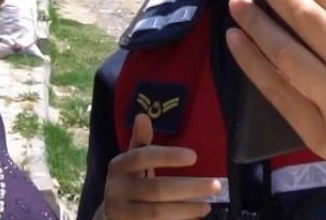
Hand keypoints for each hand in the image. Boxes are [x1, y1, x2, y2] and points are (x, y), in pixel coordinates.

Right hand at [98, 113, 220, 219]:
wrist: (110, 216)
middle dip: (189, 188)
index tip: (194, 157)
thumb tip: (143, 116)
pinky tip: (193, 218)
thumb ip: (140, 142)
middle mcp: (116, 189)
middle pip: (156, 189)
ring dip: (186, 210)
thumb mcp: (131, 163)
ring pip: (156, 212)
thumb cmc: (128, 184)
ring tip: (207, 205)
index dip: (168, 156)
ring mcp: (120, 212)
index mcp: (119, 166)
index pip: (143, 157)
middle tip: (215, 185)